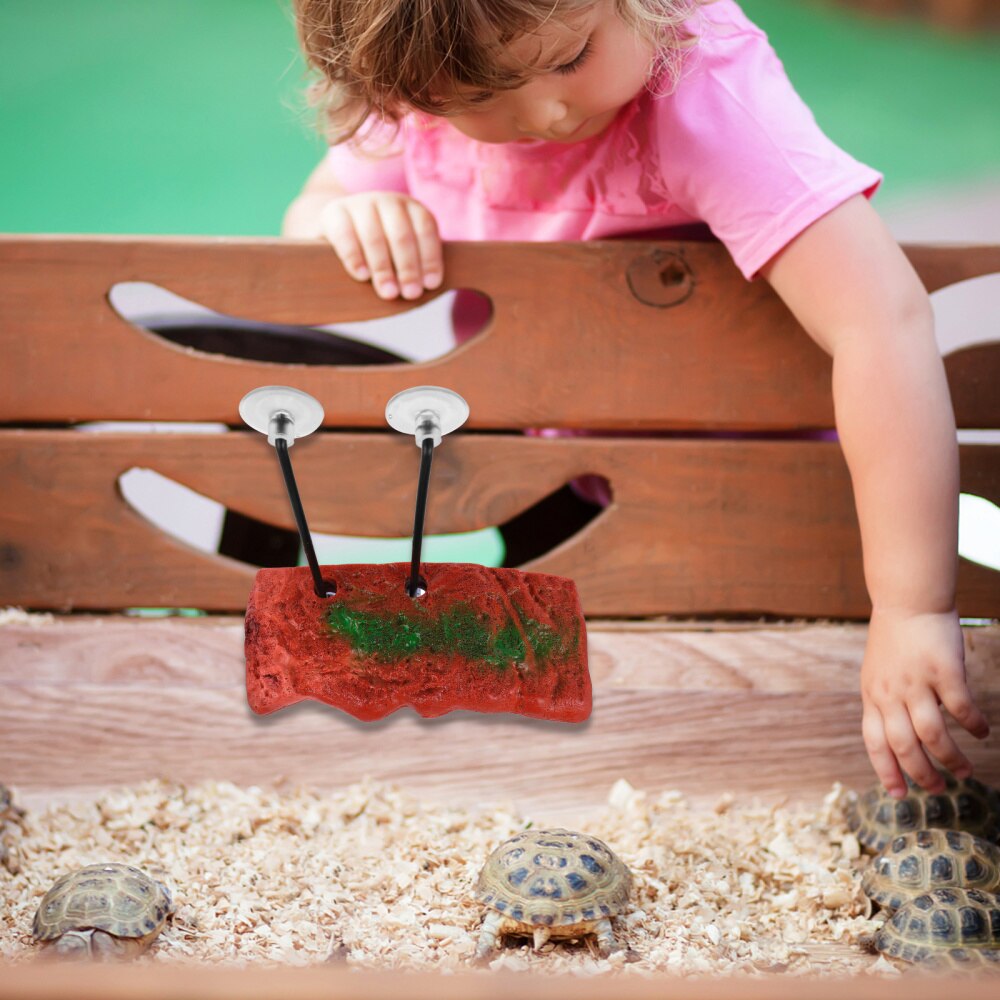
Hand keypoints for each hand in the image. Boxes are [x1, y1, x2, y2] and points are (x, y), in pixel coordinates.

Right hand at [319, 192, 442, 300]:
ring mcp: (360, 204)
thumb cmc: (381, 251)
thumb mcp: (401, 252)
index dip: (430, 257)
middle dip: (408, 267)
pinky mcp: (334, 212)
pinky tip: (362, 276)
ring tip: (388, 292)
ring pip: (374, 236)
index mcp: (411, 208)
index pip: (425, 229)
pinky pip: (345, 234)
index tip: (431, 284)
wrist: (339, 232)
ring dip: (383, 267)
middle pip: (401, 235)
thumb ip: (415, 265)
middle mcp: (387, 201)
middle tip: (411, 294)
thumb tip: (425, 289)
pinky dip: (355, 257)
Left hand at [860, 607, 989, 796]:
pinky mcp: (942, 670)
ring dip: (950, 757)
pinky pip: (959, 708)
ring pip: (931, 734)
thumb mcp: (877, 675)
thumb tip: (899, 740)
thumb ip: (884, 704)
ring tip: (964, 771)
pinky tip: (981, 732)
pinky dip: (972, 725)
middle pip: (903, 745)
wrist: (907, 602)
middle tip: (938, 790)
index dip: (886, 770)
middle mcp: (890, 692)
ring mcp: (916, 682)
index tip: (899, 796)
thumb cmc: (894, 640)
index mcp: (872, 696)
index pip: (874, 742)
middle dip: (921, 773)